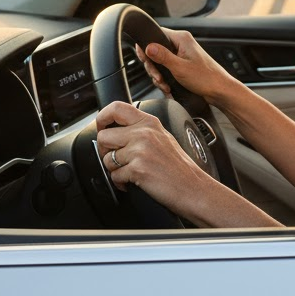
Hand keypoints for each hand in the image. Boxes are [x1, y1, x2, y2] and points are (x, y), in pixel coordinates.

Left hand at [95, 101, 214, 219]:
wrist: (192, 188)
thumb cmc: (179, 167)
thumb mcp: (162, 137)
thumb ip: (141, 130)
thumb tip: (115, 130)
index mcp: (150, 122)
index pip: (116, 108)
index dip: (102, 118)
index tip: (101, 127)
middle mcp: (144, 133)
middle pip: (104, 136)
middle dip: (105, 151)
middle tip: (115, 158)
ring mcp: (140, 150)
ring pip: (106, 159)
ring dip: (114, 169)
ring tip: (129, 172)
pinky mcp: (137, 169)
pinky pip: (114, 176)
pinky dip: (120, 182)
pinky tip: (133, 181)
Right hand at [135, 29, 235, 106]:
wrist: (219, 91)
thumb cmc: (206, 78)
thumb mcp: (180, 68)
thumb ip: (162, 56)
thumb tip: (147, 47)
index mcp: (181, 38)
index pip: (155, 34)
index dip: (147, 47)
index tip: (146, 60)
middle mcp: (180, 44)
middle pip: (155, 51)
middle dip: (154, 68)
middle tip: (159, 78)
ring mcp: (181, 55)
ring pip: (159, 63)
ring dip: (160, 76)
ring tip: (166, 85)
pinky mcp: (181, 65)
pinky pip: (166, 70)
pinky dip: (165, 80)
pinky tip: (169, 87)